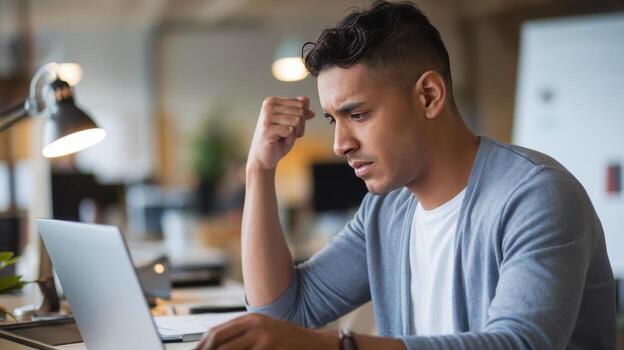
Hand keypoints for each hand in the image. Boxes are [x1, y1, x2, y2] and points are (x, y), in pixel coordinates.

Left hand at [196, 313, 336, 349]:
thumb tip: (214, 343)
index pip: (216, 332)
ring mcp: (262, 338)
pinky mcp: (269, 348)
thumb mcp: (263, 332)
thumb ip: (242, 336)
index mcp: (250, 320)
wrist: (314, 343)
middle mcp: (254, 326)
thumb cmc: (287, 341)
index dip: (202, 346)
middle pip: (218, 340)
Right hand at [247, 96, 314, 170]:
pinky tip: (280, 141)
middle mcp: (268, 106)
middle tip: (287, 134)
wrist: (264, 157)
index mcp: (272, 101)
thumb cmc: (278, 140)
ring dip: (295, 134)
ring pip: (297, 121)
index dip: (302, 119)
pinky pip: (291, 131)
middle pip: (300, 112)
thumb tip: (306, 99)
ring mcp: (267, 117)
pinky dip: (290, 139)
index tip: (290, 126)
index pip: (301, 104)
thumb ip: (299, 110)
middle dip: (300, 127)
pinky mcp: (267, 129)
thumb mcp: (292, 123)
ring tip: (283, 138)